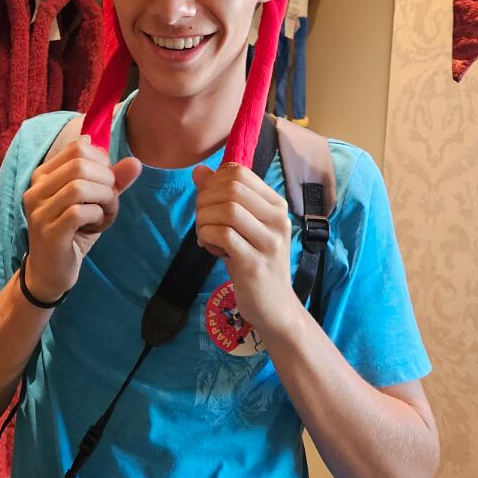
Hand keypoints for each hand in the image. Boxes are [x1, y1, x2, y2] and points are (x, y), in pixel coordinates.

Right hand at [22, 137, 141, 300]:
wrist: (51, 271)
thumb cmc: (73, 232)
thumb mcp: (95, 202)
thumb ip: (113, 181)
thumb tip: (135, 162)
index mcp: (44, 175)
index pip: (78, 148)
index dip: (103, 162)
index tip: (106, 183)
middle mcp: (36, 189)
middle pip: (80, 165)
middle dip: (106, 181)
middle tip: (110, 201)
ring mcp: (39, 211)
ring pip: (79, 187)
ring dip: (104, 199)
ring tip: (105, 214)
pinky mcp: (48, 232)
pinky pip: (79, 212)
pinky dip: (97, 216)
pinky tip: (96, 225)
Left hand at [193, 163, 293, 331]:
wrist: (274, 306)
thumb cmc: (255, 262)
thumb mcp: (241, 227)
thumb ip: (221, 197)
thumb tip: (200, 170)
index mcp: (276, 206)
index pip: (240, 173)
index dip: (213, 182)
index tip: (207, 202)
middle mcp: (278, 220)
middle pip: (232, 189)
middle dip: (205, 200)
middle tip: (201, 220)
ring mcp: (269, 243)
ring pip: (228, 210)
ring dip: (204, 219)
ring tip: (203, 234)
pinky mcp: (255, 264)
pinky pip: (223, 235)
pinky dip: (206, 236)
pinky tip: (207, 247)